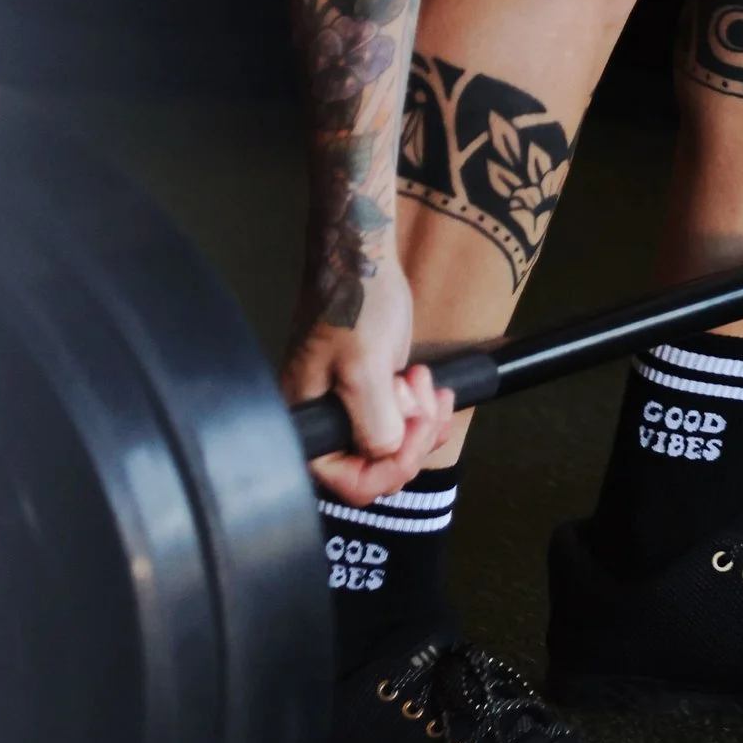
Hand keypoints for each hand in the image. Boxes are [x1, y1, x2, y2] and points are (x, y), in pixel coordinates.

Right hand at [281, 259, 454, 504]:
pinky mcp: (376, 394)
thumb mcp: (363, 369)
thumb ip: (373, 424)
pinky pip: (406, 424)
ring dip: (423, 422)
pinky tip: (433, 387)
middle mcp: (328, 423)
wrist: (363, 260)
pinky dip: (427, 413)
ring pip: (398, 447)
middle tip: (419, 396)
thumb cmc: (353, 306)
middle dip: (411, 437)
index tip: (413, 434)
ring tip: (422, 380)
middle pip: (378, 467)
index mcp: (309, 423)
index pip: (348, 482)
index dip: (388, 468)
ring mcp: (353, 409)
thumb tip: (386, 455)